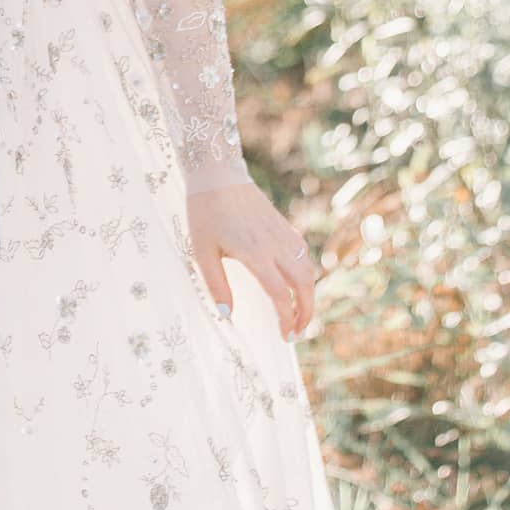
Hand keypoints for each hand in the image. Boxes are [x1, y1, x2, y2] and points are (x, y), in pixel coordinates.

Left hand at [186, 181, 316, 341]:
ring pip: (307, 269)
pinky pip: (302, 253)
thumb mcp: (201, 251)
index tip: (284, 337)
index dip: (286, 319)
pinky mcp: (283, 224)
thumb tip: (227, 315)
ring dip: (308, 294)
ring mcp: (282, 233)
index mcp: (255, 253)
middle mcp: (275, 244)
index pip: (280, 295)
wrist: (216, 173)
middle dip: (306, 312)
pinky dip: (305, 273)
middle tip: (297, 332)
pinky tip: (294, 282)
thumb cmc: (204, 212)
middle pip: (304, 285)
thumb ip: (216, 284)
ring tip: (298, 312)